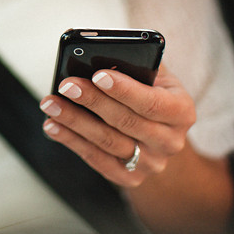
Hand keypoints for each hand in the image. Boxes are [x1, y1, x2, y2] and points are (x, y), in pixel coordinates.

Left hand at [39, 68, 195, 187]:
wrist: (161, 136)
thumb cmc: (152, 93)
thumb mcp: (156, 76)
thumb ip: (137, 64)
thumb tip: (103, 55)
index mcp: (182, 111)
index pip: (153, 102)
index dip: (124, 89)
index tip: (97, 75)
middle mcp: (171, 141)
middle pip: (126, 121)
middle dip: (92, 101)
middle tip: (66, 85)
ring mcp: (151, 163)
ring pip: (107, 141)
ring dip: (74, 121)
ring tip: (50, 104)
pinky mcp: (130, 178)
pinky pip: (96, 159)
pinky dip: (71, 141)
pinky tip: (52, 125)